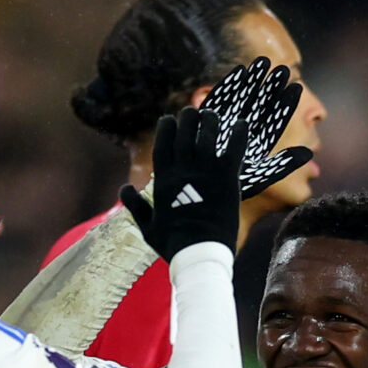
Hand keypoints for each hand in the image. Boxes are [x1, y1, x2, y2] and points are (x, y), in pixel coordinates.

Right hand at [119, 60, 313, 259]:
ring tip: (213, 116)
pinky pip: (234, 149)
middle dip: (188, 119)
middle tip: (193, 113)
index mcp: (164, 179)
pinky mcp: (227, 179)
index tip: (170, 119)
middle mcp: (183, 170)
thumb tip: (124, 189)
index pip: (163, 142)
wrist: (199, 254)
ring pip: (208, 135)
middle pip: (185, 133)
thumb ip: (136, 206)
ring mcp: (206, 172)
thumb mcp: (147, 227)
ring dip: (210, 121)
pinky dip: (239, 135)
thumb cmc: (173, 244)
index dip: (166, 127)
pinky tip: (242, 124)